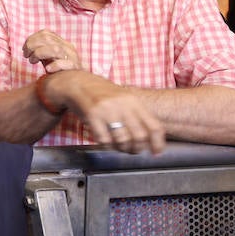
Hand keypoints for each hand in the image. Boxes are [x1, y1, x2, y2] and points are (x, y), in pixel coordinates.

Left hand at [23, 29, 83, 73]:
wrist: (75, 85)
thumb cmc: (58, 71)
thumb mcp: (49, 57)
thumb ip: (41, 49)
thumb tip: (26, 46)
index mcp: (62, 42)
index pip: (46, 33)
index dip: (32, 39)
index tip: (24, 48)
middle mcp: (68, 47)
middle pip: (47, 39)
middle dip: (32, 45)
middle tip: (26, 55)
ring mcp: (73, 57)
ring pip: (55, 49)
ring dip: (39, 53)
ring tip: (32, 61)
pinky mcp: (75, 68)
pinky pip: (66, 63)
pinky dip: (55, 65)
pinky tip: (48, 69)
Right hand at [45, 70, 165, 154]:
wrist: (77, 83)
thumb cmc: (101, 93)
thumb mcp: (123, 98)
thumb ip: (136, 115)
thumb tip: (150, 138)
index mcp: (133, 101)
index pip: (154, 126)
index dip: (158, 143)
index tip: (156, 152)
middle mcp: (122, 105)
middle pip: (139, 136)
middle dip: (137, 148)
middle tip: (133, 150)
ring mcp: (107, 110)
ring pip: (122, 140)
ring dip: (122, 148)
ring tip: (119, 147)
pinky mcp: (92, 115)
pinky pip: (104, 140)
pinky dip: (107, 146)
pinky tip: (106, 142)